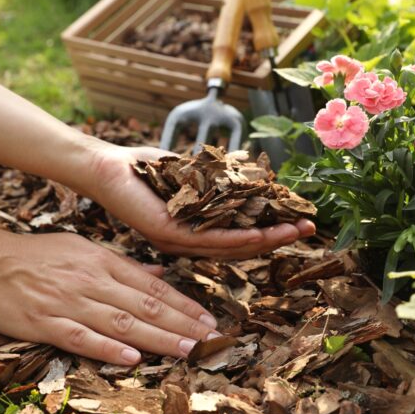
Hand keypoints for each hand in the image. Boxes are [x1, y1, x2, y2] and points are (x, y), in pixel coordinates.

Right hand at [0, 231, 220, 364]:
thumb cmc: (38, 254)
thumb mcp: (84, 248)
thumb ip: (122, 264)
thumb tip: (160, 275)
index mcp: (102, 261)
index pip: (153, 287)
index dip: (183, 305)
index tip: (208, 320)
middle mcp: (91, 281)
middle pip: (144, 306)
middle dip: (181, 324)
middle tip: (210, 339)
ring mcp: (68, 302)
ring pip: (120, 323)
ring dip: (156, 338)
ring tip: (186, 350)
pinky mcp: (44, 323)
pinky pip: (81, 338)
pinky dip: (107, 348)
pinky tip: (132, 359)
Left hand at [87, 145, 315, 258]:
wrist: (105, 167)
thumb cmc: (144, 170)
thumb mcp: (190, 174)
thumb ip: (217, 180)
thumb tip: (248, 174)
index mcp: (195, 230)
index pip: (239, 235)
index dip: (272, 230)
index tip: (300, 220)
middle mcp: (189, 242)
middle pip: (241, 246)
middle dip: (278, 237)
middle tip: (309, 229)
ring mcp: (179, 241)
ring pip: (230, 246)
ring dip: (267, 240)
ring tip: (297, 231)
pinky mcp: (168, 234)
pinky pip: (208, 239)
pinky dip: (238, 238)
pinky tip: (262, 234)